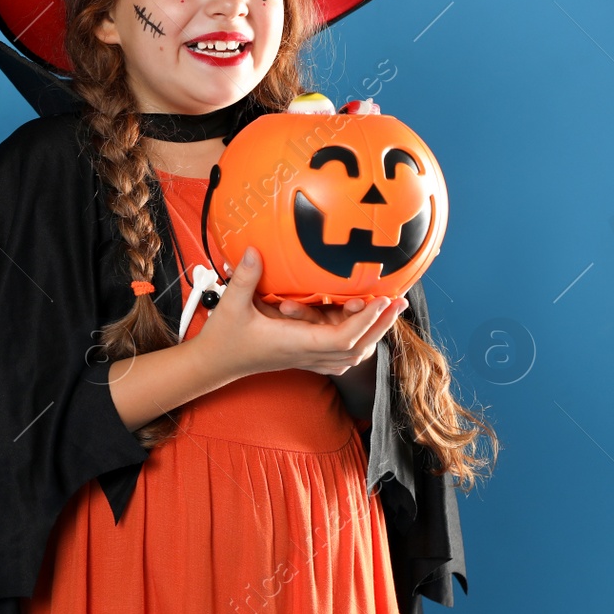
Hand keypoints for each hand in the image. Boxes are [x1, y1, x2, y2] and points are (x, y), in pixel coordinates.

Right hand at [197, 248, 407, 378]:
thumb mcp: (230, 304)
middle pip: (356, 347)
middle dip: (380, 325)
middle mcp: (306, 354)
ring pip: (351, 354)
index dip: (366, 320)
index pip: (342, 337)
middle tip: (398, 302)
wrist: (215, 364)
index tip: (381, 300)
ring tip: (387, 310)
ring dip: (372, 333)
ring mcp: (306, 358)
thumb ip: (245, 277)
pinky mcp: (303, 358)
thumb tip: (254, 249)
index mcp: (294, 342)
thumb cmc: (223, 338)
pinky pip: (341, 357)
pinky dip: (358, 343)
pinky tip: (364, 330)